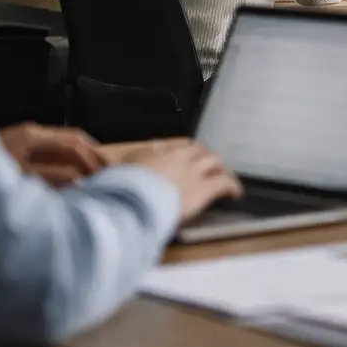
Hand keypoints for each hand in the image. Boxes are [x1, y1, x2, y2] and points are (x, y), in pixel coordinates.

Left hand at [0, 123, 104, 187]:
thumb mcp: (20, 175)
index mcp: (32, 135)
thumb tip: (78, 178)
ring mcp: (25, 138)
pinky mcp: (19, 148)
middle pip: (70, 138)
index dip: (90, 157)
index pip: (72, 142)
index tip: (101, 173)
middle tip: (106, 169)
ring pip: (61, 145)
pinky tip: (69, 173)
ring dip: (78, 158)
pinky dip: (63, 161)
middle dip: (89, 153)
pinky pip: (49, 151)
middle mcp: (31, 132)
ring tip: (92, 173)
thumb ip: (51, 175)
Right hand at [122, 140, 241, 220]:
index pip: (167, 147)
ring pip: (212, 160)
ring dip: (218, 168)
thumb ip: (119, 175)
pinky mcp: (204, 187)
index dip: (176, 153)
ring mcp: (191, 170)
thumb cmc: (120, 193)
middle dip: (201, 156)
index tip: (178, 158)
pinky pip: (224, 182)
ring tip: (223, 175)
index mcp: (150, 153)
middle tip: (206, 164)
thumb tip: (112, 177)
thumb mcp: (111, 179)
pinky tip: (235, 193)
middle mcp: (174, 157)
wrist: (134, 199)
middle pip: (194, 149)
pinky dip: (231, 186)